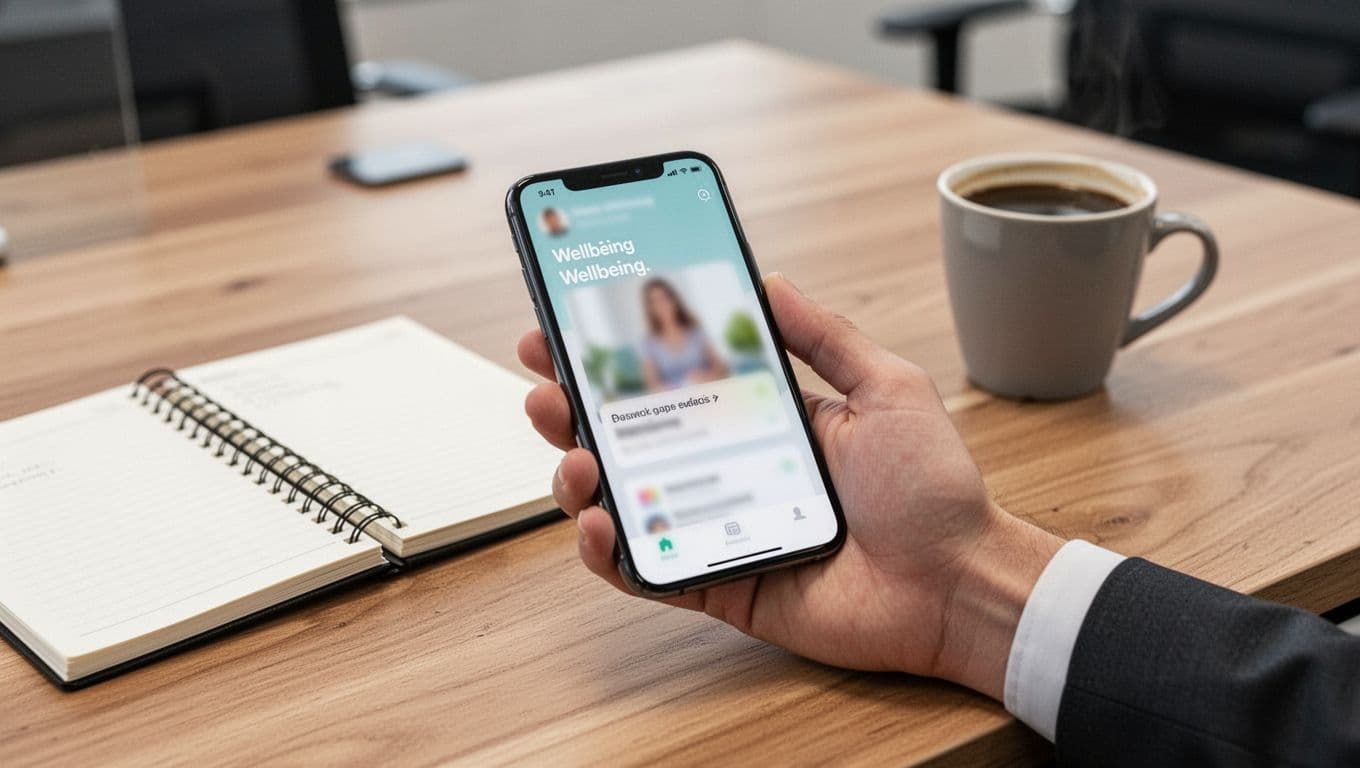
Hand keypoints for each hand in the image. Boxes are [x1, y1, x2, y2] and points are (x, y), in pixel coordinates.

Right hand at [517, 274, 1061, 698]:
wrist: (960, 583)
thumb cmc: (933, 490)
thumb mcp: (886, 388)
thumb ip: (825, 337)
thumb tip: (770, 281)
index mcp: (763, 421)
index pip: (672, 382)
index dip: (616, 358)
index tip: (568, 327)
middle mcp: (730, 471)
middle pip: (631, 438)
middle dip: (575, 410)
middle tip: (546, 386)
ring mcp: (718, 529)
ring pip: (626, 501)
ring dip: (580, 476)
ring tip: (575, 454)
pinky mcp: (719, 585)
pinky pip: (648, 571)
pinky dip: (611, 552)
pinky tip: (600, 525)